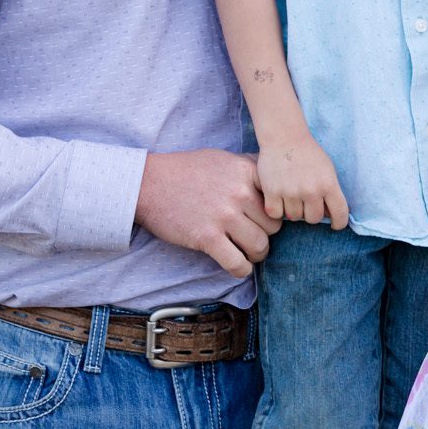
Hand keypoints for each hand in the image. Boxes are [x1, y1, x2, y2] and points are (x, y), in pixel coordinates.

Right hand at [134, 149, 280, 277]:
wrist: (149, 182)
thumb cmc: (186, 170)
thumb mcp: (223, 158)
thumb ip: (248, 168)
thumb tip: (271, 180)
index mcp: (245, 171)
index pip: (278, 199)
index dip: (276, 213)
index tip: (267, 220)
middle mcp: (239, 193)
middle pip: (273, 226)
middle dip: (266, 235)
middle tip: (255, 238)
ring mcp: (224, 216)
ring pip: (260, 246)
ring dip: (256, 255)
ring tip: (248, 254)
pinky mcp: (207, 238)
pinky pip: (237, 263)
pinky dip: (241, 270)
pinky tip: (238, 266)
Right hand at [256, 130, 350, 228]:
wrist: (284, 137)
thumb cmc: (308, 153)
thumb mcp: (327, 169)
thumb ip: (331, 191)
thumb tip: (331, 215)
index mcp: (328, 184)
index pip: (340, 214)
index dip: (339, 223)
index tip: (335, 224)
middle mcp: (311, 191)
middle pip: (314, 219)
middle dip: (311, 213)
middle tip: (305, 201)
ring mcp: (291, 192)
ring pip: (294, 217)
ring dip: (293, 210)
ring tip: (291, 195)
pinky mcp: (272, 192)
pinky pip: (276, 214)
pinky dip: (277, 209)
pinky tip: (278, 198)